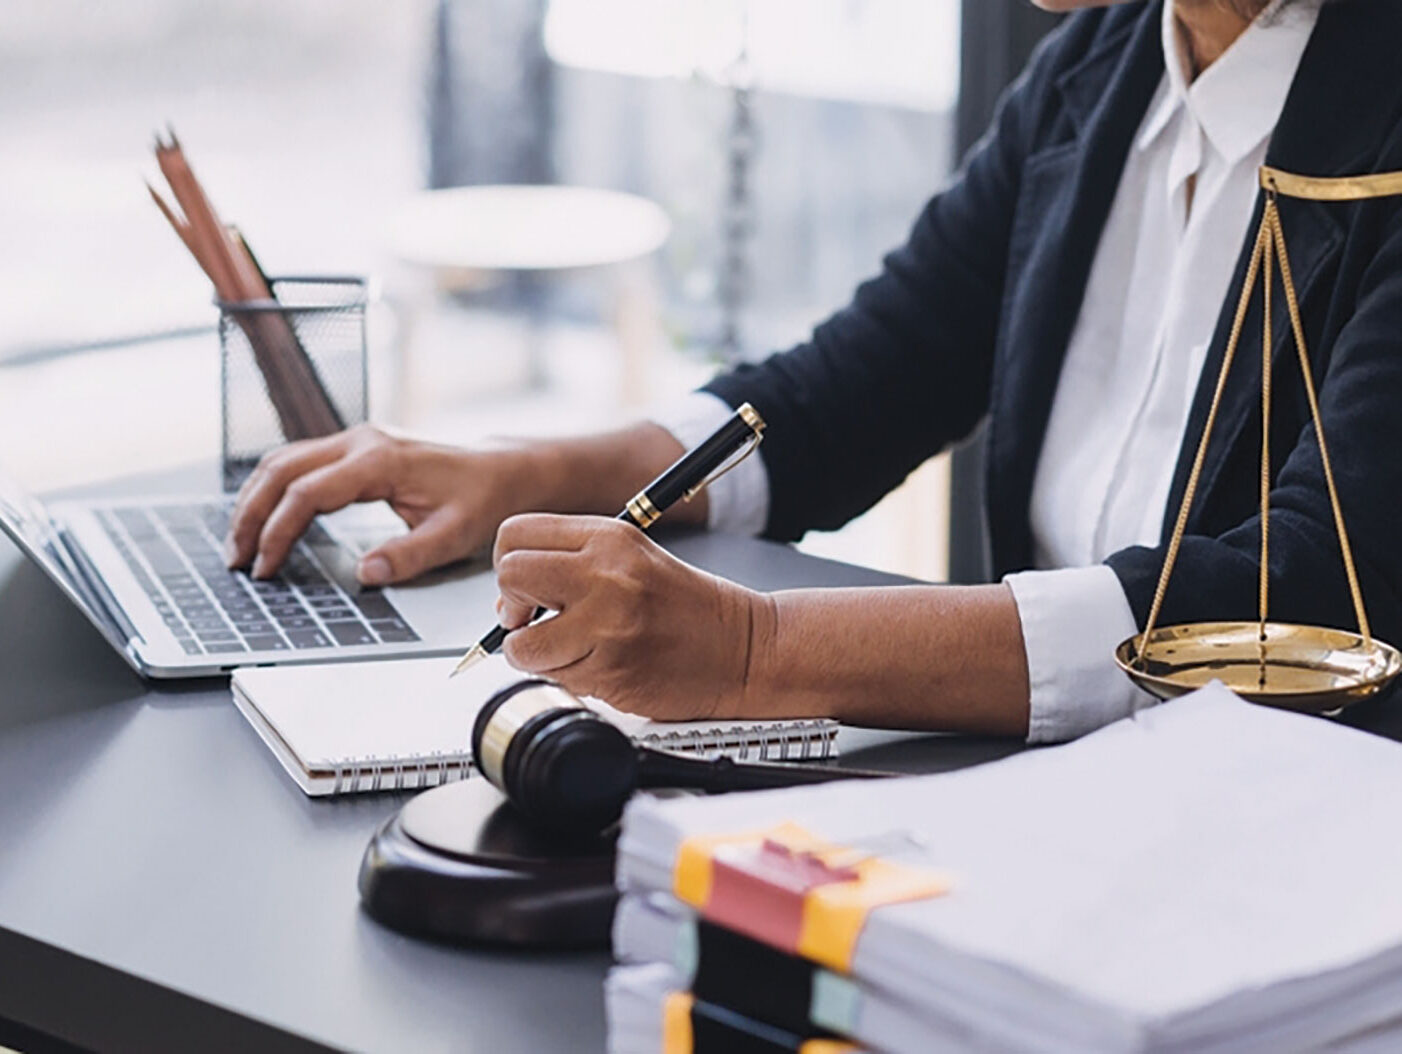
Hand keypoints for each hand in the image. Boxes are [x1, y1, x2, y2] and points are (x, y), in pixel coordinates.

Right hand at [225, 425, 537, 583]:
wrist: (503, 470)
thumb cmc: (482, 499)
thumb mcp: (454, 535)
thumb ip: (409, 556)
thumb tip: (364, 574)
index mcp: (379, 461)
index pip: (307, 493)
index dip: (279, 532)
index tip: (266, 568)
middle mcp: (361, 442)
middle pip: (281, 470)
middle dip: (251, 515)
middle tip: (236, 559)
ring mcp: (356, 441)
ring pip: (284, 461)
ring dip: (257, 500)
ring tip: (242, 544)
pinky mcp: (357, 449)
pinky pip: (301, 463)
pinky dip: (275, 490)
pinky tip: (268, 520)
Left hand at [493, 514, 768, 720]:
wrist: (745, 650)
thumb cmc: (689, 609)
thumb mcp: (633, 557)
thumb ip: (572, 560)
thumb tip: (510, 591)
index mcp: (609, 537)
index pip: (516, 534)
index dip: (509, 564)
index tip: (527, 589)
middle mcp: (606, 573)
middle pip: (511, 575)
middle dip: (513, 607)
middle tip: (534, 621)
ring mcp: (608, 622)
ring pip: (522, 642)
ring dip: (535, 655)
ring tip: (571, 651)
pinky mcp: (612, 669)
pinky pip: (554, 678)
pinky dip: (566, 679)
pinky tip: (599, 667)